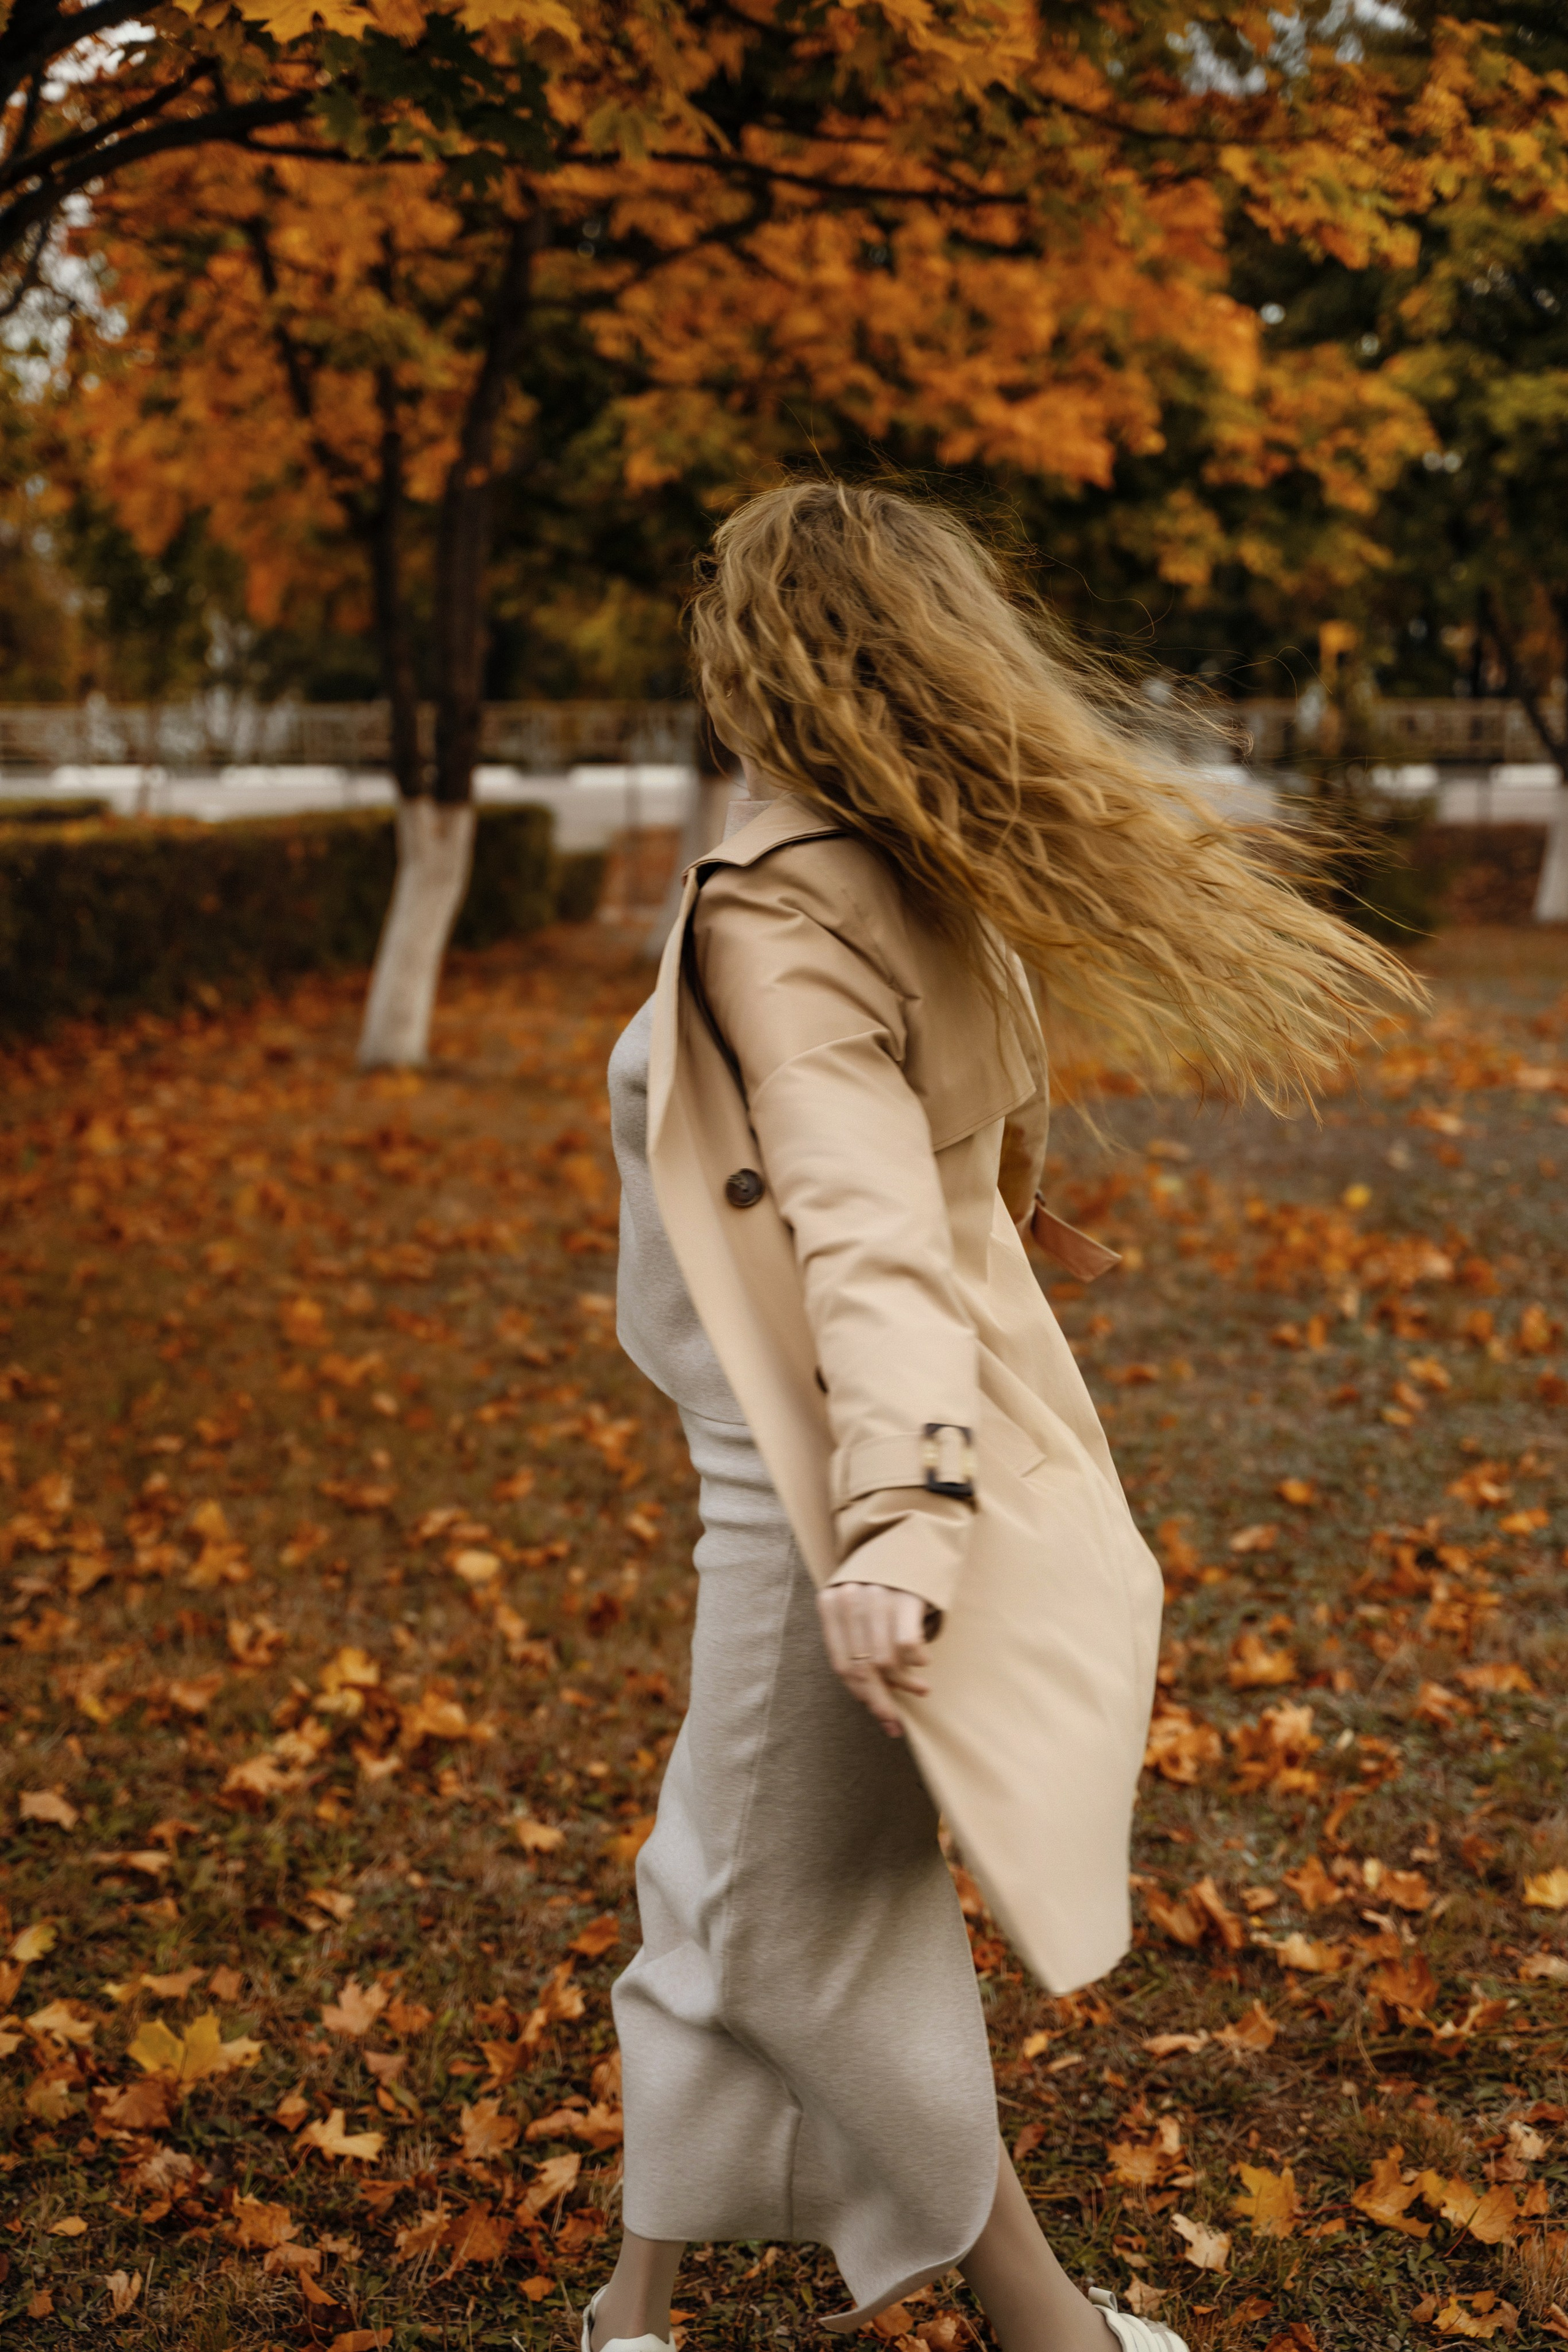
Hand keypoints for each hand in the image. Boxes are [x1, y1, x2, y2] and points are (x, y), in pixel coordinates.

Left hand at [816, 1581, 932, 1737]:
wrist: (904, 1536)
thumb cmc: (880, 1582)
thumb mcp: (856, 1607)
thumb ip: (855, 1644)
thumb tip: (869, 1697)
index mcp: (829, 1603)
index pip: (842, 1664)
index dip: (861, 1695)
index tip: (881, 1717)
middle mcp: (850, 1598)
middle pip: (862, 1668)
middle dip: (881, 1701)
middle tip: (895, 1722)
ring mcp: (877, 1595)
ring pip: (885, 1661)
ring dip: (905, 1684)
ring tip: (921, 1689)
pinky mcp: (906, 1595)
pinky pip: (907, 1645)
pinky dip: (916, 1661)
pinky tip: (923, 1662)